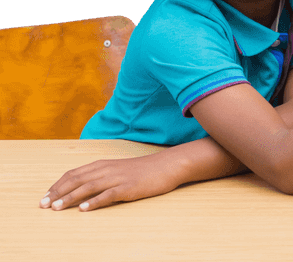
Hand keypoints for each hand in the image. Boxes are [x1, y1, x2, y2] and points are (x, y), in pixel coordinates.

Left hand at [40, 152, 182, 211]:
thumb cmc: (143, 170)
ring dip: (71, 197)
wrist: (167, 165)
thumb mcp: (118, 170)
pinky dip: (95, 201)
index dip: (57, 185)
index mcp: (102, 164)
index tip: (45, 197)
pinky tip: (85, 209)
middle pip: (76, 179)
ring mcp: (118, 178)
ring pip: (89, 187)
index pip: (73, 174)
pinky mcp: (129, 187)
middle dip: (58, 192)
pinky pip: (109, 194)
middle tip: (44, 205)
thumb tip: (82, 190)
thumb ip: (101, 176)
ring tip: (57, 208)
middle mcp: (107, 169)